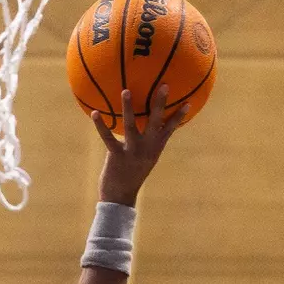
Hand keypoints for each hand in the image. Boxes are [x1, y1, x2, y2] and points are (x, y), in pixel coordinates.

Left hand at [92, 84, 187, 205]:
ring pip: (131, 126)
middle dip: (160, 104)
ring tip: (126, 90)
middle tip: (164, 85)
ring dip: (128, 108)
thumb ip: (145, 144)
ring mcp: (132, 152)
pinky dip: (101, 126)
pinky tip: (95, 113)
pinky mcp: (116, 156)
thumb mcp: (143, 160)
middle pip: (156, 122)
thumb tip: (144, 129)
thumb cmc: (130, 176)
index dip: (178, 116)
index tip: (188, 102)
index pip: (170, 130)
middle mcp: (146, 149)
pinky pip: (108, 138)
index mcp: (154, 149)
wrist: (120, 198)